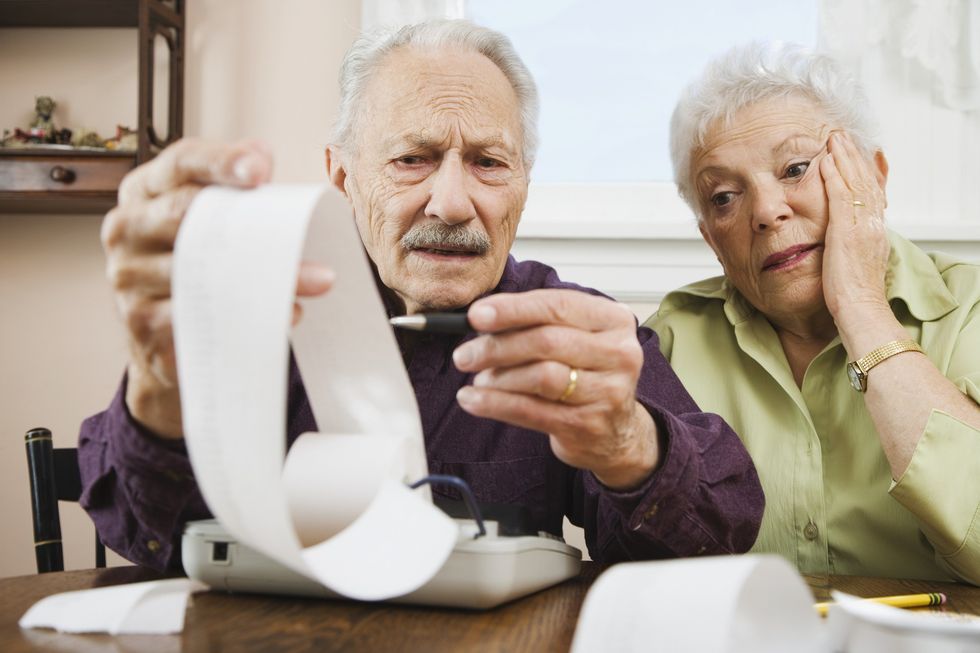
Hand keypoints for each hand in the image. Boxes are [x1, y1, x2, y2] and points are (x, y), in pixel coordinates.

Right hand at [102, 138, 332, 437]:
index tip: (261, 171)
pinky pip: (197, 315)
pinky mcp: (139, 320)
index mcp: (145, 190)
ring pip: (200, 269)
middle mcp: (127, 226)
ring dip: (265, 277)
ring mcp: (128, 274)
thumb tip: (261, 153)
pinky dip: (245, 314)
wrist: (164, 335)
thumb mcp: (213, 216)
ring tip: (316, 282)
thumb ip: (237, 185)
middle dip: (252, 225)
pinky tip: (285, 315)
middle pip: (187, 213)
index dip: (221, 161)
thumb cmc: (200, 261)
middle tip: (306, 241)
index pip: (182, 162)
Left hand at [452, 289, 658, 489]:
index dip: (512, 309)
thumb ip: (536, 323)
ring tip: (477, 380)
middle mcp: (619, 353)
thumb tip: (481, 318)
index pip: (557, 306)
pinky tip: (473, 400)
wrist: (615, 432)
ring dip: (498, 378)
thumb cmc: (586, 375)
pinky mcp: (588, 424)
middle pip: (547, 341)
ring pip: (540, 376)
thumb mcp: (573, 339)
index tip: (476, 315)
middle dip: (497, 347)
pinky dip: (495, 404)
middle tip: (464, 355)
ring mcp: (608, 391)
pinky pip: (531, 411)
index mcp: (614, 320)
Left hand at [819, 131, 890, 329]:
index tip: (851, 154)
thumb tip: (842, 243)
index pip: (871, 193)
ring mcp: (862, 226)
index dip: (862, 171)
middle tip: (842, 136)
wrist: (859, 311)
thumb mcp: (854, 265)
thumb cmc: (852, 298)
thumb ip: (850, 248)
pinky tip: (824, 163)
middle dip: (853, 157)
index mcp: (875, 232)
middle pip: (865, 181)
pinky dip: (834, 177)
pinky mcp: (847, 231)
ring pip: (855, 183)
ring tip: (834, 139)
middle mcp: (873, 225)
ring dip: (844, 158)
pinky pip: (842, 197)